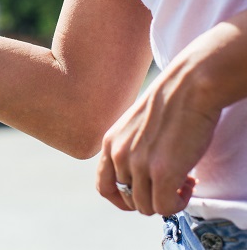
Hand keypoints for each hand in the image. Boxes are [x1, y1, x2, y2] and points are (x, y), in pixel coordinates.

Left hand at [96, 45, 222, 215]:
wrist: (190, 85)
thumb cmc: (171, 102)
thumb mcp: (136, 125)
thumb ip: (131, 147)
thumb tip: (140, 177)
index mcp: (110, 143)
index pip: (103, 186)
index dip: (121, 199)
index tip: (142, 195)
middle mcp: (118, 155)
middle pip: (127, 199)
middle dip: (151, 197)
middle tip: (172, 182)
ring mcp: (139, 165)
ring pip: (146, 207)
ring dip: (167, 200)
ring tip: (184, 181)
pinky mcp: (162, 172)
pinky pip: (165, 208)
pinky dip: (178, 204)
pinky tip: (190, 183)